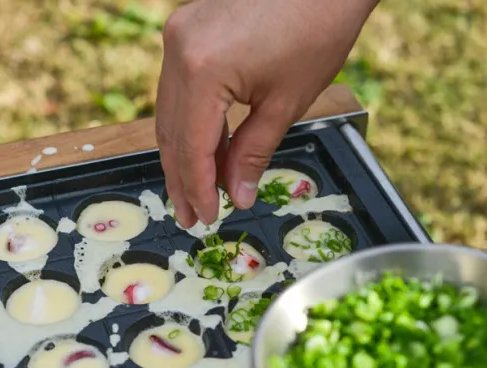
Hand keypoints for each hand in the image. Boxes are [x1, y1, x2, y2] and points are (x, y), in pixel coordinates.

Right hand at [156, 0, 378, 226]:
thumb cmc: (316, 31)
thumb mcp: (285, 104)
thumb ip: (253, 154)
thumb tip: (238, 194)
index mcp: (202, 69)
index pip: (191, 145)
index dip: (198, 187)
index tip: (206, 217)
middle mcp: (178, 49)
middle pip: (171, 131)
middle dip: (183, 177)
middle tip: (191, 216)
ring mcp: (179, 36)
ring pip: (170, 112)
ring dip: (185, 153)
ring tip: (198, 192)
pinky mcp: (187, 30)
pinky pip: (180, 89)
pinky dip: (193, 123)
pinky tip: (206, 153)